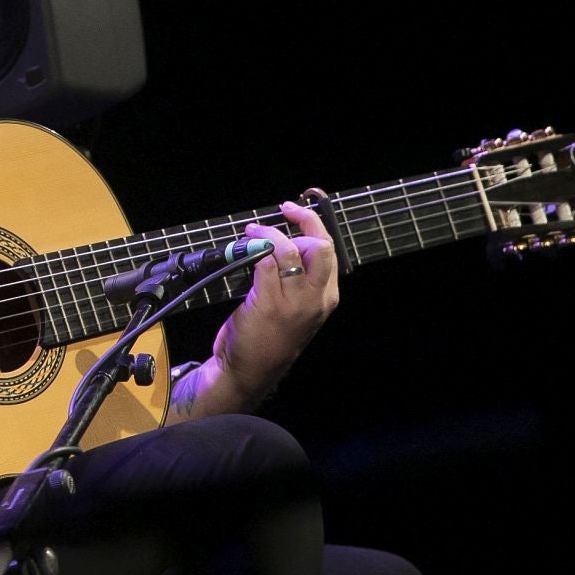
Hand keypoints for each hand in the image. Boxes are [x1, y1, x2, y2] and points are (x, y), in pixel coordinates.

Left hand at [210, 197, 339, 399]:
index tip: (302, 204)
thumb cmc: (269, 337)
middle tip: (283, 210)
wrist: (249, 370)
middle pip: (319, 246)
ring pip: (291, 250)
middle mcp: (316, 299)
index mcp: (326, 297)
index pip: (330, 250)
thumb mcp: (296, 308)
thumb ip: (297, 278)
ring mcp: (294, 303)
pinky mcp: (269, 304)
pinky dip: (253, 248)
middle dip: (302, 220)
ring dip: (269, 233)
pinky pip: (264, 263)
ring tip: (253, 231)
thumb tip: (283, 240)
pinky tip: (244, 246)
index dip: (316, 221)